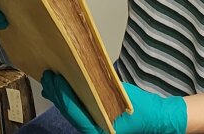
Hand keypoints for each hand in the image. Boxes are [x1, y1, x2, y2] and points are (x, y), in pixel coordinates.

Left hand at [42, 71, 186, 133]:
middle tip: (47, 76)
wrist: (156, 119)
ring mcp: (94, 128)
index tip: (55, 79)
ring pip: (72, 113)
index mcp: (100, 130)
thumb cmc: (142, 108)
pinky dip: (69, 101)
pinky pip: (79, 112)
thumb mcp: (122, 95)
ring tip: (49, 82)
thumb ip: (102, 88)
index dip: (64, 95)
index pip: (76, 112)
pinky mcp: (96, 123)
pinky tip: (60, 91)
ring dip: (60, 97)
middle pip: (70, 113)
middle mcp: (94, 132)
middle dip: (57, 95)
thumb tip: (81, 74)